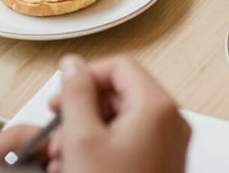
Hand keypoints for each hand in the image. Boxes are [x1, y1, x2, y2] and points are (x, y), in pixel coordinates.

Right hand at [44, 54, 189, 172]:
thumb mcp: (83, 140)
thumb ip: (75, 95)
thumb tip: (72, 65)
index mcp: (159, 106)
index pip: (120, 66)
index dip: (85, 76)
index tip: (60, 93)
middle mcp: (171, 121)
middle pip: (122, 93)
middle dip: (83, 109)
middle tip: (57, 130)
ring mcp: (169, 144)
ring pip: (123, 120)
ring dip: (88, 131)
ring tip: (63, 156)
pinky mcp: (162, 164)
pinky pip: (130, 141)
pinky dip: (103, 148)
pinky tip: (79, 167)